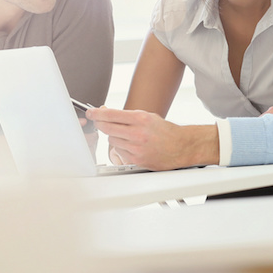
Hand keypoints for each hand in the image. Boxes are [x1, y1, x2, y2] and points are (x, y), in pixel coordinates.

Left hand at [86, 106, 218, 169]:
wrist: (181, 147)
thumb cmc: (165, 132)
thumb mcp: (148, 117)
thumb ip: (127, 116)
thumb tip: (106, 112)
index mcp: (141, 119)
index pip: (111, 114)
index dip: (97, 113)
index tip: (91, 113)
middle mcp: (138, 133)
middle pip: (107, 128)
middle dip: (101, 124)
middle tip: (99, 121)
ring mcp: (136, 148)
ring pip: (112, 140)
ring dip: (115, 137)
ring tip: (127, 136)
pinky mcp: (136, 159)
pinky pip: (119, 152)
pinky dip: (122, 148)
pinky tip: (132, 146)